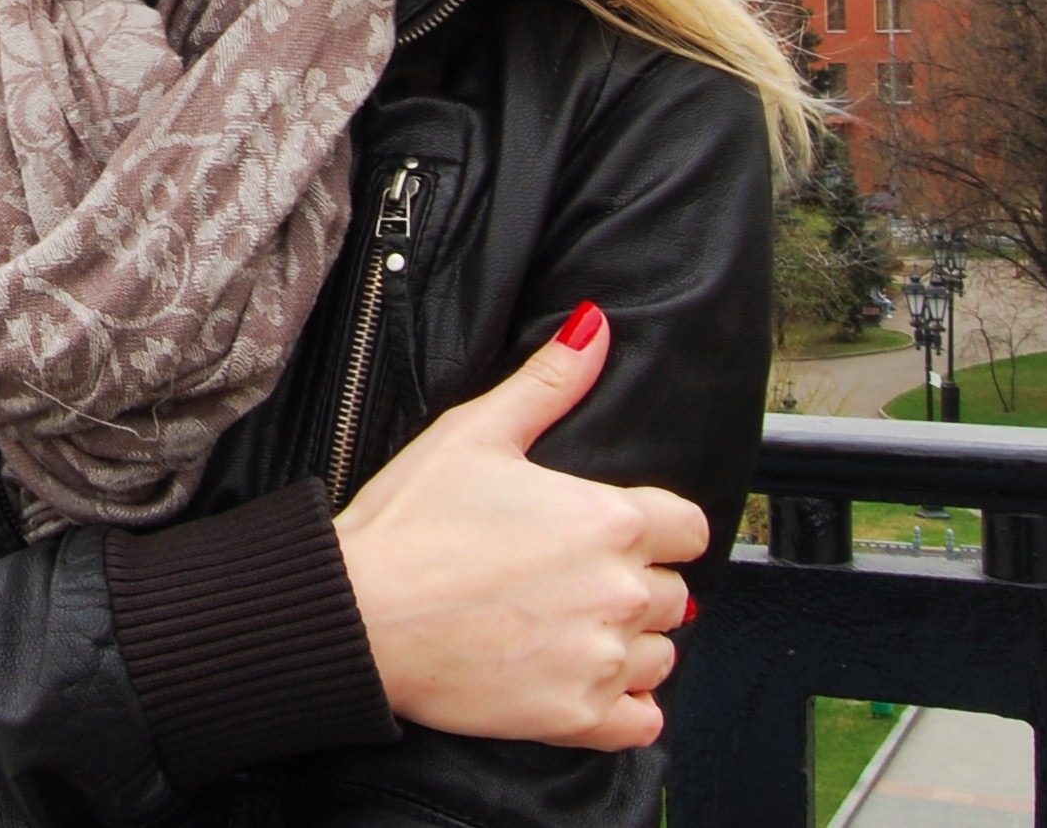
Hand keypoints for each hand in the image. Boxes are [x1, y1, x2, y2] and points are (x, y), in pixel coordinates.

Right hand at [332, 303, 706, 750]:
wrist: (359, 615)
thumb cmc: (410, 522)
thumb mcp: (475, 432)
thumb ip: (549, 382)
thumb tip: (595, 326)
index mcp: (607, 521)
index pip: (687, 527)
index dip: (656, 525)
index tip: (619, 530)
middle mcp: (620, 592)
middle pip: (676, 592)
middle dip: (636, 581)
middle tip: (573, 576)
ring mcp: (601, 659)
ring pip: (660, 654)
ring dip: (631, 641)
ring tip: (572, 625)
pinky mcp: (575, 718)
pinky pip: (643, 721)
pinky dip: (626, 705)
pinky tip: (583, 677)